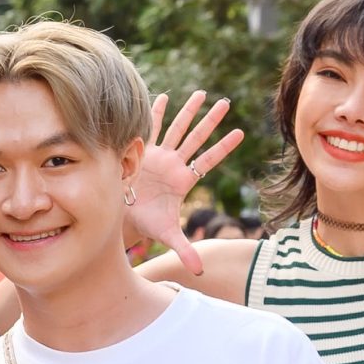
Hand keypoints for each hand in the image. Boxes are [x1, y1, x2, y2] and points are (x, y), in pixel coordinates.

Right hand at [128, 91, 247, 273]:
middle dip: (210, 120)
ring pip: (176, 128)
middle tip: (225, 102)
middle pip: (196, 137)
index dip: (223, 147)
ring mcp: (159, 155)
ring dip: (188, 111)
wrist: (122, 215)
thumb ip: (184, 250)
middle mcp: (174, 164)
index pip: (207, 160)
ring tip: (202, 93)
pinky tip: (162, 96)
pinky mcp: (141, 152)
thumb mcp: (167, 236)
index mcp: (183, 179)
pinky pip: (150, 129)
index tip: (240, 133)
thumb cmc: (145, 223)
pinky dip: (155, 113)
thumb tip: (200, 271)